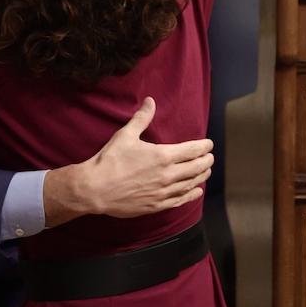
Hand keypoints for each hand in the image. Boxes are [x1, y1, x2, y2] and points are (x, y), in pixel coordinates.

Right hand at [42, 97, 212, 225]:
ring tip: (206, 172)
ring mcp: (162, 192)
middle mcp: (167, 175)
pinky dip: (190, 195)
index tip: (209, 144)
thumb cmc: (110, 160)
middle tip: (210, 157)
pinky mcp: (156, 205)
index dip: (204, 147)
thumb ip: (142, 118)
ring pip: (190, 184)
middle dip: (206, 161)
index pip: (192, 150)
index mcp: (162, 155)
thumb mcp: (126, 135)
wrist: (95, 189)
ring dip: (201, 177)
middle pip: (196, 167)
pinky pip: (179, 200)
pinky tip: (196, 191)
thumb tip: (150, 101)